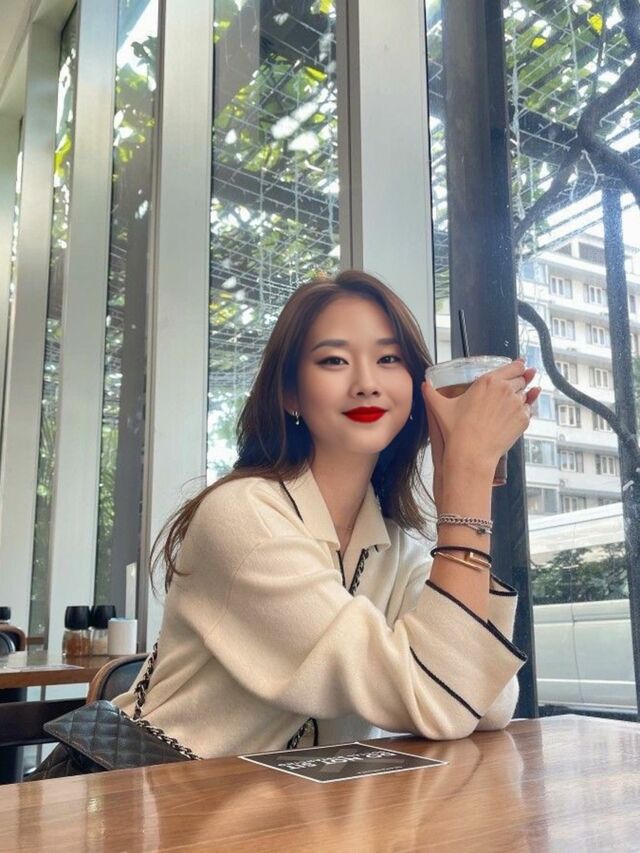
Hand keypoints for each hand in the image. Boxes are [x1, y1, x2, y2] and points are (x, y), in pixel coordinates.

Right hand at [423, 359, 540, 489]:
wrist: (471, 453)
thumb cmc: (456, 430)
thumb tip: (424, 384)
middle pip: (523, 378)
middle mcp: (506, 389)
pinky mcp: (523, 419)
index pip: (514, 366)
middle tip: (513, 388)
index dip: (519, 366)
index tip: (520, 367)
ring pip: (526, 395)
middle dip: (520, 381)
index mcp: (489, 381)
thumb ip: (431, 393)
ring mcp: (517, 404)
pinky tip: (513, 416)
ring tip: (510, 405)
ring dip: (522, 397)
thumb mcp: (441, 408)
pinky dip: (524, 412)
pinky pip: (528, 411)